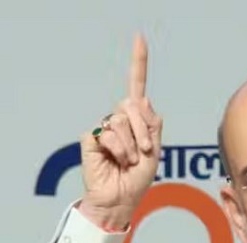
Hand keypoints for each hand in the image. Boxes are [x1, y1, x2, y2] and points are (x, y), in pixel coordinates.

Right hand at [78, 34, 161, 230]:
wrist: (121, 199)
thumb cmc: (138, 179)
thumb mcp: (155, 152)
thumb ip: (152, 126)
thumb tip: (142, 99)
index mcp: (138, 121)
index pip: (138, 88)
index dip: (139, 64)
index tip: (139, 38)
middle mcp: (121, 120)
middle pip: (133, 104)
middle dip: (143, 130)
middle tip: (144, 151)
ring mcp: (105, 128)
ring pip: (121, 120)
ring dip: (132, 144)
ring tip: (130, 161)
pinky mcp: (92, 138)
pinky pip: (108, 134)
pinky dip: (118, 150)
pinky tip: (116, 161)